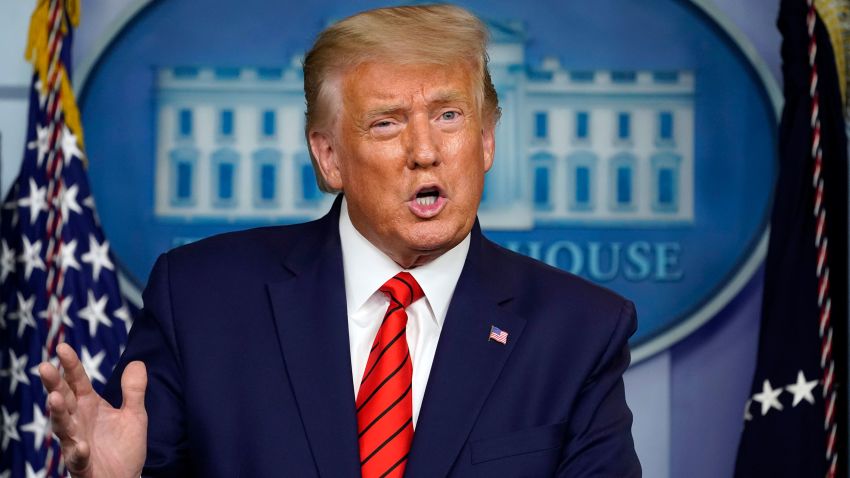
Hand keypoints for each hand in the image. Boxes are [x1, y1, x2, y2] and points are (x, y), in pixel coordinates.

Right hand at [39, 343, 146, 477]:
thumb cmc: (123, 446)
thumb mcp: (135, 414)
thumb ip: (134, 390)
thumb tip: (137, 362)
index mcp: (89, 406)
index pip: (77, 381)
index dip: (71, 365)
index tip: (62, 347)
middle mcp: (78, 421)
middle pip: (63, 399)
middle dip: (54, 384)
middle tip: (44, 367)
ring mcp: (77, 442)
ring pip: (63, 426)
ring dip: (58, 413)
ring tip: (54, 399)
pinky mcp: (82, 464)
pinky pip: (78, 458)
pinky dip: (79, 451)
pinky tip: (82, 445)